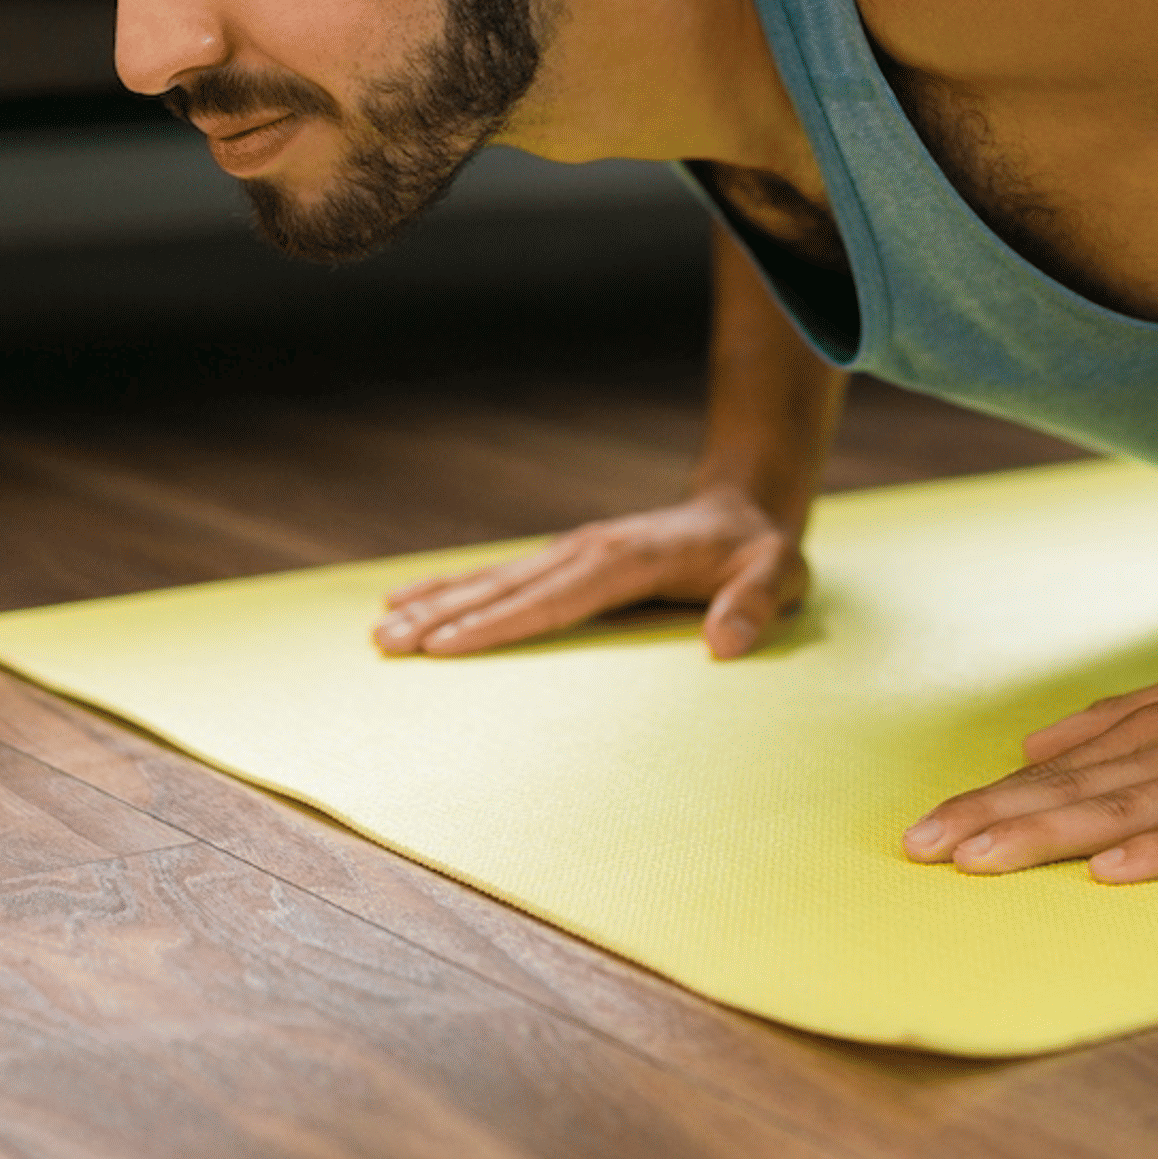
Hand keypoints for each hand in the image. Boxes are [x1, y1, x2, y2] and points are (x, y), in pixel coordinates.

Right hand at [373, 487, 806, 659]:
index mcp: (627, 560)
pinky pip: (501, 576)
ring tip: (380, 629)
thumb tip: (725, 645)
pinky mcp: (565, 558)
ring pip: (493, 579)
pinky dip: (453, 588)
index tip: (445, 647)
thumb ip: (754, 606)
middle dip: (444, 617)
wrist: (745, 511)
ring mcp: (572, 550)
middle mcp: (587, 550)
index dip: (498, 624)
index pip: (553, 599)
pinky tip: (410, 602)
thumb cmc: (759, 553)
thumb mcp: (777, 576)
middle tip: (387, 646)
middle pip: (506, 589)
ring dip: (436, 603)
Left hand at [901, 664, 1157, 883]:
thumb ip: (1121, 721)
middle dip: (994, 821)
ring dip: (1050, 834)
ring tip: (984, 862)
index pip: (1061, 772)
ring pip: (1125, 809)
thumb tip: (1034, 745)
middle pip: (1074, 791)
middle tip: (923, 852)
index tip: (924, 834)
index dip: (990, 802)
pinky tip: (1115, 873)